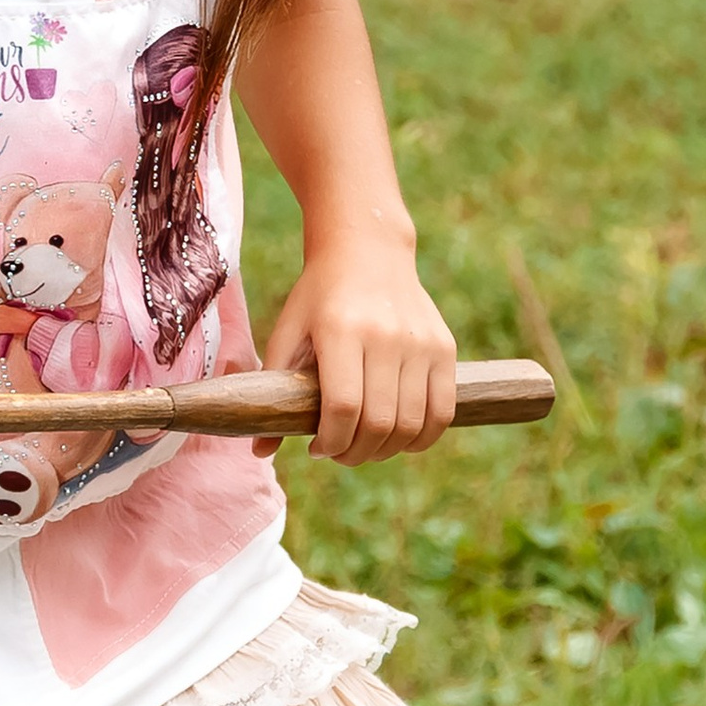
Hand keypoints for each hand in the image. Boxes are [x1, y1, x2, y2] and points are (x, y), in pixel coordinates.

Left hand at [261, 241, 456, 462]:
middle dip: (354, 453)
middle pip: (379, 422)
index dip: (330, 441)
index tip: (317, 448)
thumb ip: (274, 389)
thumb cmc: (319, 298)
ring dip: (385, 451)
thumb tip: (261, 451)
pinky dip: (422, 438)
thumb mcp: (287, 332)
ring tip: (365, 446)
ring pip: (411, 424)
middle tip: (339, 453)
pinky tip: (398, 439)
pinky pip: (442, 412)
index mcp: (341, 330)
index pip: (343, 406)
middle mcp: (386, 336)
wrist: (368, 252)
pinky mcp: (444, 349)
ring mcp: (421, 343)